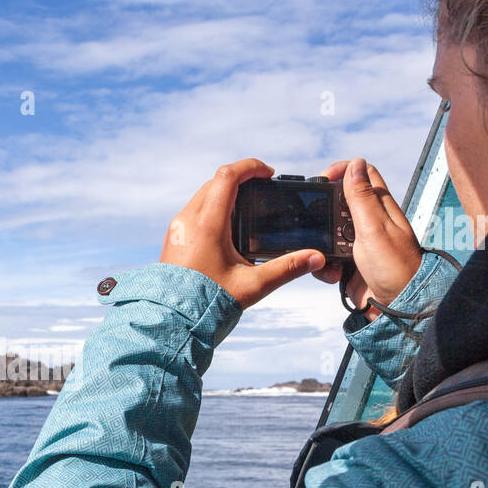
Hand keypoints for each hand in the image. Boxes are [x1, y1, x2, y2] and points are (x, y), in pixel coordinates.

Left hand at [159, 158, 326, 308]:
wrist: (172, 320)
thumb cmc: (207, 303)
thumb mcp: (252, 285)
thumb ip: (287, 269)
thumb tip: (315, 258)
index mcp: (207, 224)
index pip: (228, 176)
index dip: (250, 167)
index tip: (268, 173)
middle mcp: (188, 220)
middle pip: (215, 181)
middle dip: (240, 179)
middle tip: (261, 188)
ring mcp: (177, 228)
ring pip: (203, 194)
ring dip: (225, 192)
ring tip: (247, 206)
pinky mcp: (173, 238)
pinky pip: (193, 210)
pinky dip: (212, 207)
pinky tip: (227, 227)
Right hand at [313, 158, 421, 316]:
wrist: (397, 308)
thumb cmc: (396, 268)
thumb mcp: (374, 227)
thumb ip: (361, 196)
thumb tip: (355, 164)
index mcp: (381, 206)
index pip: (362, 173)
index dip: (342, 171)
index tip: (322, 179)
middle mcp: (371, 222)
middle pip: (339, 202)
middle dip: (324, 212)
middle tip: (318, 222)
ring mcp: (360, 243)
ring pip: (329, 231)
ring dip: (323, 242)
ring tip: (327, 254)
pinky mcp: (350, 264)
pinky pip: (328, 257)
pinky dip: (324, 264)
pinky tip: (332, 273)